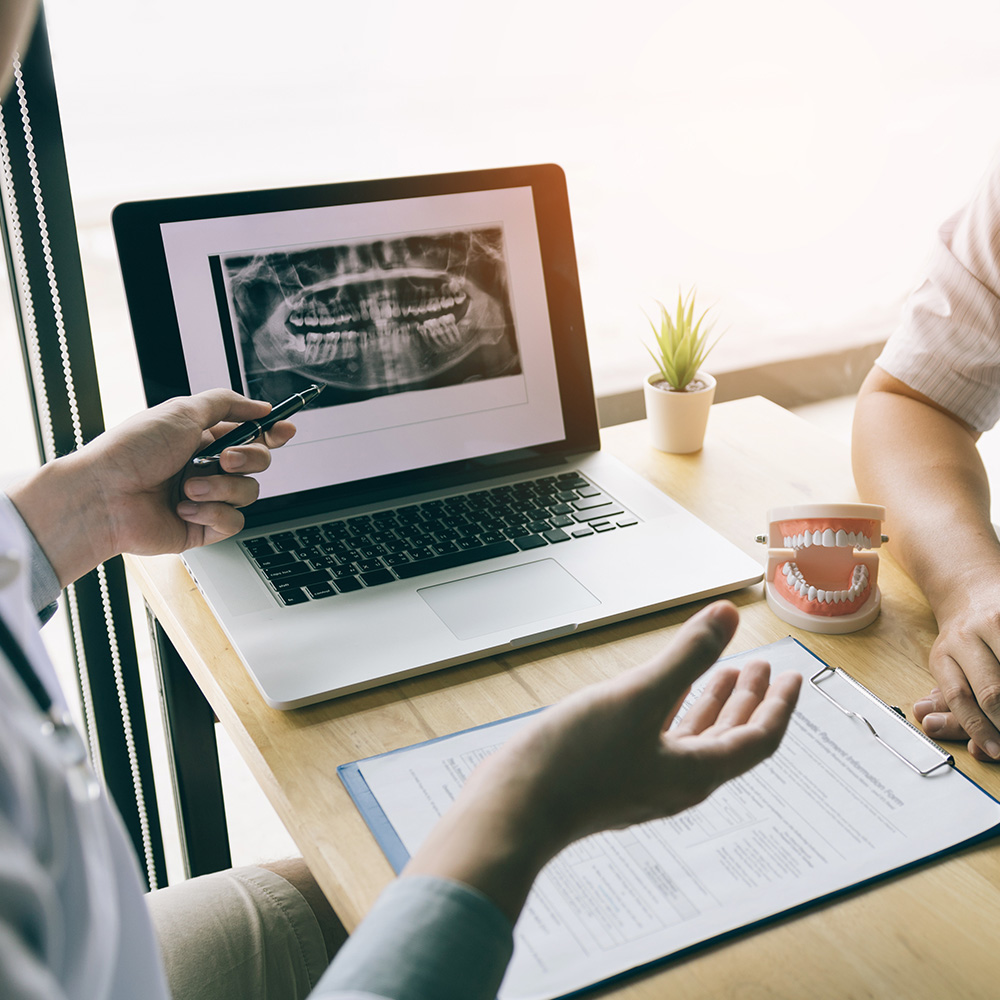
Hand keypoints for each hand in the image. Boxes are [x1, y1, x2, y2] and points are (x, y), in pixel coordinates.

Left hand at [8, 389, 294, 585]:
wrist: (105, 496)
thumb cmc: (132, 452)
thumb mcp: (182, 410)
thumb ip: (227, 403)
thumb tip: (260, 406)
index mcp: (201, 438)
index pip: (249, 433)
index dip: (271, 432)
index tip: (285, 429)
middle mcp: (205, 467)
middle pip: (258, 463)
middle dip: (248, 459)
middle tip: (224, 459)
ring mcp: (205, 498)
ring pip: (248, 493)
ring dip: (221, 488)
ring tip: (187, 487)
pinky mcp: (202, 527)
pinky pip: (234, 522)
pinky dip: (212, 512)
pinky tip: (184, 507)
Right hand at [404, 601, 801, 921]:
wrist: (514, 809)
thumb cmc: (576, 763)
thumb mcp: (639, 697)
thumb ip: (687, 656)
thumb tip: (728, 617)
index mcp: (695, 773)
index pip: (758, 739)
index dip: (780, 705)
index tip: (793, 676)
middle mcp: (676, 781)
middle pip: (730, 739)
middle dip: (749, 700)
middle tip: (763, 669)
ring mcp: (644, 780)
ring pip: (695, 739)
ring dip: (713, 704)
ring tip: (723, 673)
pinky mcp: (615, 775)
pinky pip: (662, 739)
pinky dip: (675, 711)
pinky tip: (663, 693)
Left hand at [913, 576, 999, 760]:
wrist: (972, 588)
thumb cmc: (966, 639)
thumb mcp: (949, 664)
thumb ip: (945, 699)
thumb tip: (927, 722)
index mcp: (944, 654)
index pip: (958, 697)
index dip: (976, 728)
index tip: (992, 751)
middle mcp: (966, 637)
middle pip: (991, 691)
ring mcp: (994, 623)